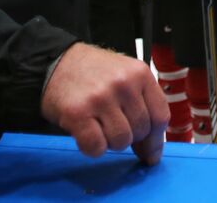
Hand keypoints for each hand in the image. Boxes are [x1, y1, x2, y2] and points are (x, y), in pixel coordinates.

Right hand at [41, 43, 168, 164]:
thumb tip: (151, 153)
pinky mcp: (78, 113)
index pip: (160, 116)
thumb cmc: (93, 73)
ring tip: (98, 125)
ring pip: (121, 141)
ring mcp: (101, 98)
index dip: (155, 140)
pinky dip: (92, 148)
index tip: (150, 152)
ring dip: (110, 142)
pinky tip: (86, 133)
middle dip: (129, 136)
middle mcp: (123, 83)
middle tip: (112, 125)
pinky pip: (96, 147)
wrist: (56, 62)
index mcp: (139, 73)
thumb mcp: (125, 77)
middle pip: (141, 131)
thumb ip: (142, 106)